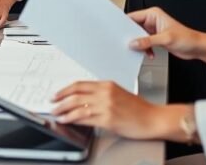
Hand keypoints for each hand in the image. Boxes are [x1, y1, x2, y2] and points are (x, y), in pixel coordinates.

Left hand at [52, 81, 190, 140]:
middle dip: (60, 100)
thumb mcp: (118, 94)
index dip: (64, 90)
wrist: (153, 119)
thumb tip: (83, 99)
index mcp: (107, 85)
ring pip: (78, 106)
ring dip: (64, 110)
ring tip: (56, 114)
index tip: (56, 94)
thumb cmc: (138, 109)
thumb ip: (101, 94)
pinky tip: (67, 120)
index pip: (79, 84)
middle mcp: (105, 93)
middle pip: (75, 94)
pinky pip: (85, 118)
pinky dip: (73, 119)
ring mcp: (106, 106)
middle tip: (52, 104)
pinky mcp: (108, 119)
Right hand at [127, 7, 205, 63]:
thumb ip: (148, 41)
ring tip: (141, 50)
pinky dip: (144, 49)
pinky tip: (149, 53)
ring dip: (139, 45)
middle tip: (128, 43)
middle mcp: (152, 21)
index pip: (133, 16)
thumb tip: (134, 43)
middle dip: (132, 36)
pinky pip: (144, 43)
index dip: (125, 24)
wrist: (197, 47)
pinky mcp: (156, 39)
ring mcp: (153, 30)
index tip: (119, 31)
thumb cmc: (187, 38)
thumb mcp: (165, 39)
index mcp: (153, 14)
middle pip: (134, 27)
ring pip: (138, 36)